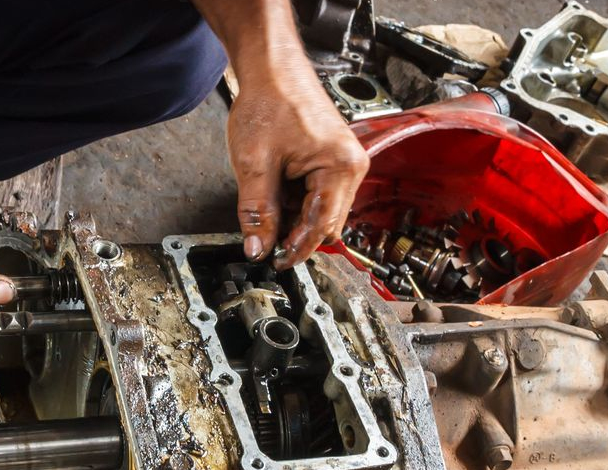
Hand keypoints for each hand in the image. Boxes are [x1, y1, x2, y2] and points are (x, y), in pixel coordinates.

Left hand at [226, 79, 369, 268]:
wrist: (272, 68)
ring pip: (322, 211)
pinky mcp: (336, 160)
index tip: (275, 262)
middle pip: (326, 223)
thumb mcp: (255, 163)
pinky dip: (297, 199)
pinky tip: (278, 184)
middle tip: (264, 232)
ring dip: (295, 214)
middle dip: (295, 232)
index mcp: (341, 167)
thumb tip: (258, 247)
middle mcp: (352, 166)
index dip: (296, 249)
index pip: (321, 227)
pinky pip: (320, 194)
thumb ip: (257, 211)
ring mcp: (346, 162)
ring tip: (269, 192)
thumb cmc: (269, 101)